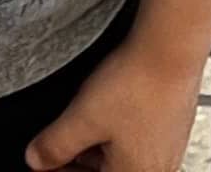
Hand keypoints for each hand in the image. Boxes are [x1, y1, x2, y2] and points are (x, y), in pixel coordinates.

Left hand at [28, 39, 206, 171]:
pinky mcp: (173, 128)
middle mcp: (156, 169)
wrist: (171, 50)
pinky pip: (140, 139)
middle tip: (59, 144)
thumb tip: (37, 159)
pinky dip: (119, 130)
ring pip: (123, 156)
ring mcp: (169, 149)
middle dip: (80, 160)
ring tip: (82, 124)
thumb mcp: (82, 116)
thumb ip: (55, 143)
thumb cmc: (138, 85)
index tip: (47, 161)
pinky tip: (110, 110)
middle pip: (107, 171)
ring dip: (98, 146)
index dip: (61, 171)